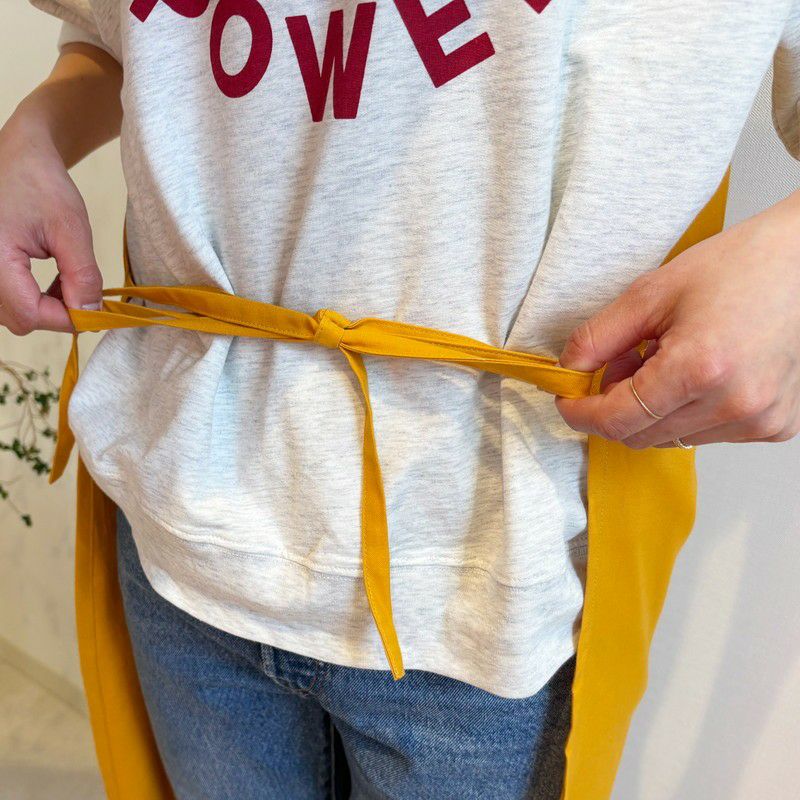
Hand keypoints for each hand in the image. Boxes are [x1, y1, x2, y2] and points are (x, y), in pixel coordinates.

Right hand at [0, 112, 102, 334]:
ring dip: (47, 307)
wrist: (19, 159)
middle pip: (21, 318)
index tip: (93, 308)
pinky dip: (35, 299)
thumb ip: (82, 276)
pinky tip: (52, 281)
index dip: (66, 318)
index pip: (29, 313)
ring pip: (15, 314)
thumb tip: (89, 315)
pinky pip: (10, 301)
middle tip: (83, 291)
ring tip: (67, 280)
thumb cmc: (41, 185)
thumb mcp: (71, 230)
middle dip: (58, 313)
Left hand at [555, 189, 799, 447]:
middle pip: (640, 436)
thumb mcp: (652, 293)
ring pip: (670, 438)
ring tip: (668, 358)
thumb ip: (599, 337)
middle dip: (616, 405)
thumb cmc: (738, 267)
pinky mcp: (774, 426)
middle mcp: (734, 405)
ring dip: (652, 409)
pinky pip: (706, 435)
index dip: (581, 413)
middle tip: (624, 360)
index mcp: (699, 369)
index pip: (617, 420)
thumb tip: (568, 369)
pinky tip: (700, 372)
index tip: (567, 400)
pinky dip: (687, 412)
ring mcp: (759, 421)